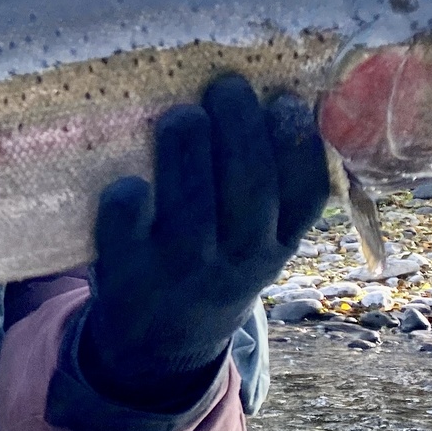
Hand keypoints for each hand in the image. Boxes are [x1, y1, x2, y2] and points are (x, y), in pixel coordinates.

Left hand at [78, 73, 329, 409]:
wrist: (158, 344)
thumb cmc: (214, 262)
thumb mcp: (258, 240)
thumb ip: (271, 189)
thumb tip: (280, 91)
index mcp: (278, 244)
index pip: (305, 195)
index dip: (299, 146)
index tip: (288, 101)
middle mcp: (237, 260)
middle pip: (249, 189)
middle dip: (240, 131)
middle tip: (228, 86)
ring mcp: (180, 268)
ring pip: (191, 206)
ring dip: (187, 151)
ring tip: (183, 115)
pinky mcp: (126, 270)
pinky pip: (126, 228)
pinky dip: (127, 200)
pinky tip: (129, 178)